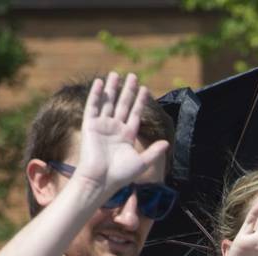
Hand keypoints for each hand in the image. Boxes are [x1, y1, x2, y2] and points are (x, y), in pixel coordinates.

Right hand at [69, 72, 168, 198]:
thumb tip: (167, 143)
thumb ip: (153, 152)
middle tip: (133, 76)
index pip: (135, 114)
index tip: (145, 89)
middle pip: (122, 105)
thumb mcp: (141, 163)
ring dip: (112, 88)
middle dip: (128, 90)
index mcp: (127, 135)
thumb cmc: (121, 175)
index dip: (140, 101)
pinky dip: (95, 94)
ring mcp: (102, 126)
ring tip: (116, 73)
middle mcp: (115, 128)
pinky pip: (92, 106)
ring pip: (108, 102)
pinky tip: (100, 82)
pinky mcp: (90, 125)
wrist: (101, 180)